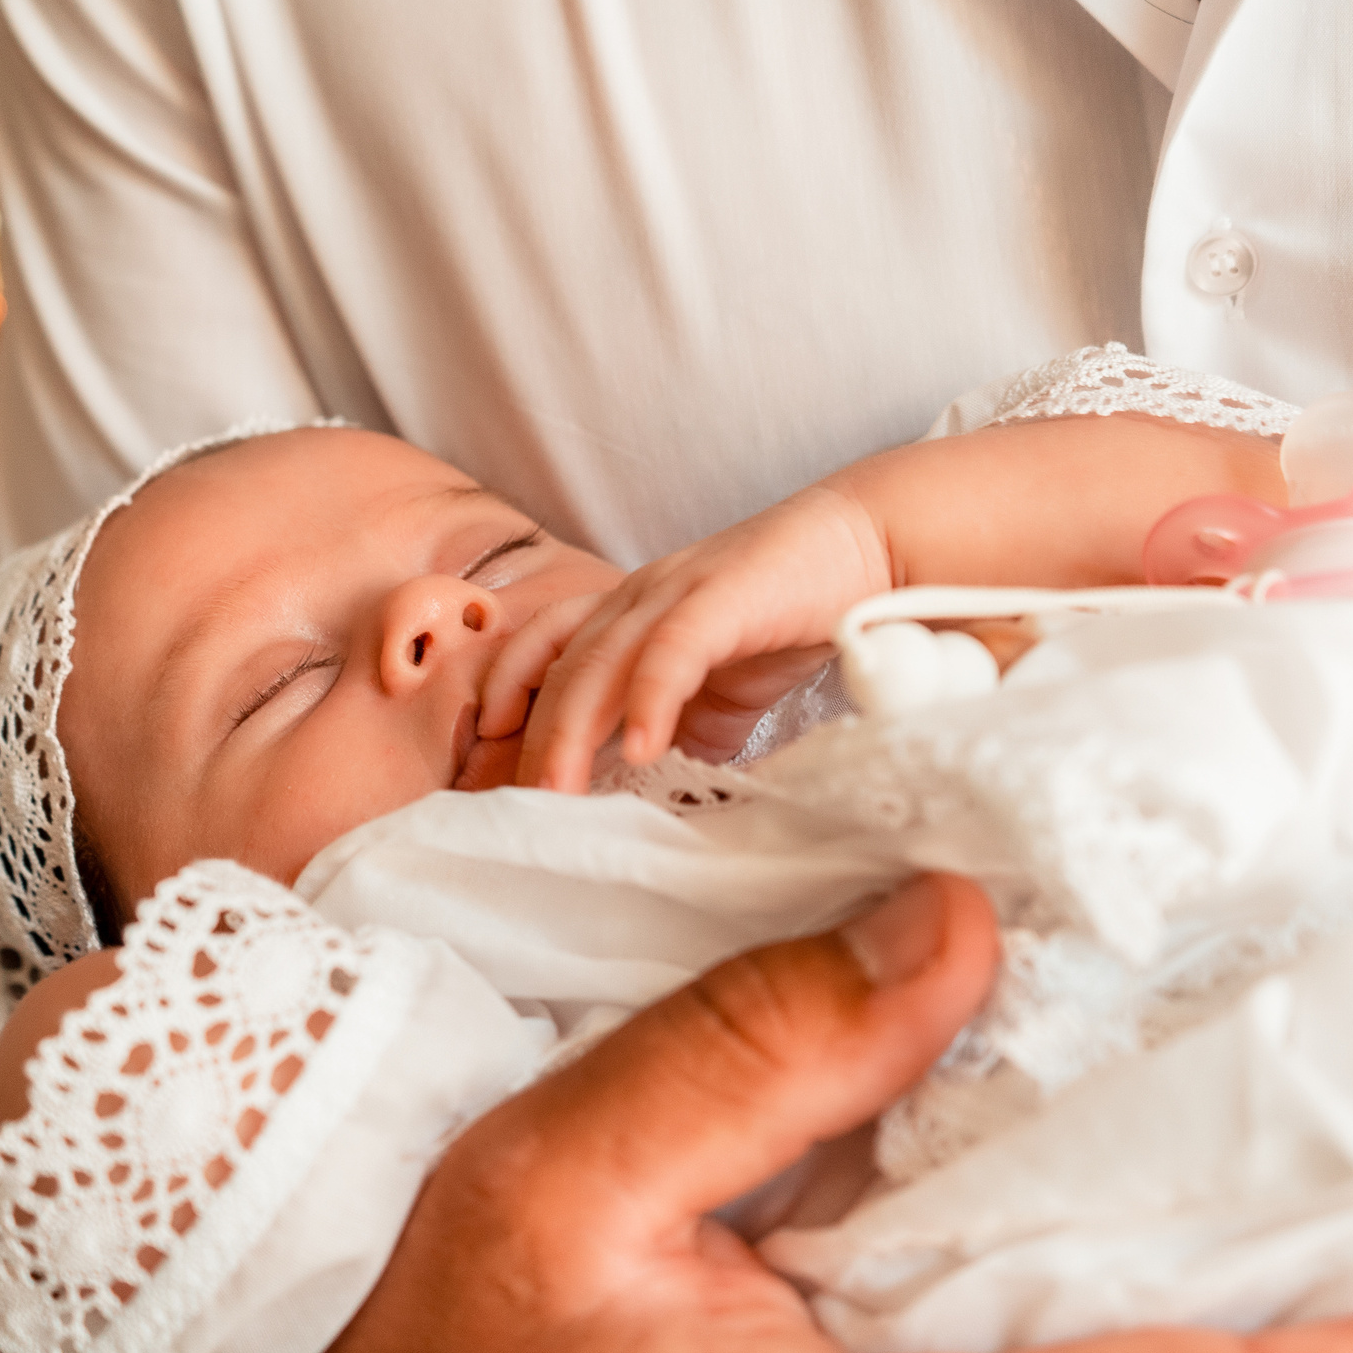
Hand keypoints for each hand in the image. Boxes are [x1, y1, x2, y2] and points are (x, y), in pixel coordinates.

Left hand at [498, 483, 889, 791]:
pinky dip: (651, 698)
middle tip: (512, 808)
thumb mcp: (720, 689)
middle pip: (558, 669)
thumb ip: (682, 732)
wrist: (867, 544)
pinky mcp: (725, 597)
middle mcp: (638, 596)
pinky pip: (673, 649)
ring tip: (557, 794)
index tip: (485, 764)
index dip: (507, 702)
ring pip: (600, 661)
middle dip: (529, 741)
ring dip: (571, 730)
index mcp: (628, 612)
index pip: (542, 653)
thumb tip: (654, 801)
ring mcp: (677, 592)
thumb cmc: (790, 612)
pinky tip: (645, 748)